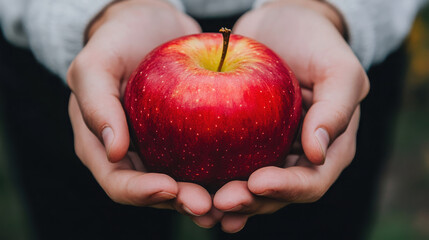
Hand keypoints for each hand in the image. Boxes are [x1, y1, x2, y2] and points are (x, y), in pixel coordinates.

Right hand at [67, 0, 213, 219]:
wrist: (152, 24)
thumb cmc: (119, 39)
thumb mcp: (96, 63)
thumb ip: (96, 103)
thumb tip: (113, 149)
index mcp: (102, 146)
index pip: (118, 182)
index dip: (141, 192)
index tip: (170, 188)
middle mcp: (133, 155)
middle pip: (155, 192)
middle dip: (179, 202)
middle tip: (207, 205)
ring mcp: (162, 149)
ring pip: (184, 184)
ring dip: (206, 197)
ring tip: (231, 201)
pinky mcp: (188, 138)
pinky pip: (204, 160)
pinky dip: (221, 173)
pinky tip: (243, 177)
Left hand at [212, 0, 369, 232]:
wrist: (282, 24)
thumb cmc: (315, 43)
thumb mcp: (338, 69)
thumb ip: (336, 108)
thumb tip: (317, 153)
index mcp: (329, 149)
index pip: (311, 181)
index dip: (285, 189)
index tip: (256, 182)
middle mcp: (299, 158)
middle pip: (276, 195)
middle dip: (250, 203)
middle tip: (221, 201)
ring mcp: (271, 152)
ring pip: (250, 189)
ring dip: (229, 201)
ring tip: (204, 207)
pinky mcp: (245, 142)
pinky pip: (230, 166)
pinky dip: (214, 181)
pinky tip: (193, 188)